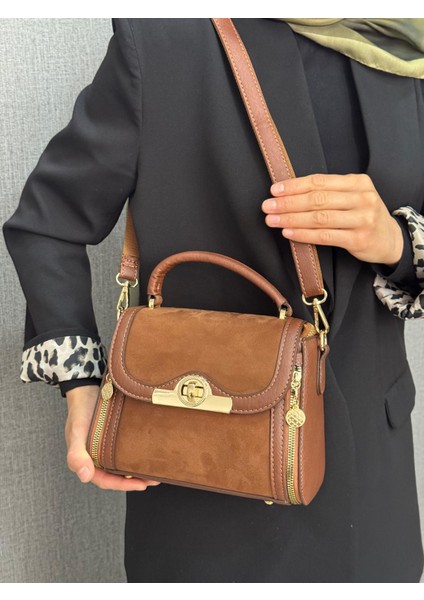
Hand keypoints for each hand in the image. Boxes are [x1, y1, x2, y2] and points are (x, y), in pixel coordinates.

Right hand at [64, 384, 160, 490]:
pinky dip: (135, 454)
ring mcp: (105, 447)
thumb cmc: (79, 410)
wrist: (85, 388)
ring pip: (122, 464)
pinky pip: (125, 450)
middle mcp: (96, 457)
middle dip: (134, 480)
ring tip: (154, 470)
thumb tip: (85, 476)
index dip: (123, 485)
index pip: (105, 480)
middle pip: (116, 475)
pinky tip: (146, 453)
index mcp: (86, 461)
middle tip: (154, 479)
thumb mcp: (77, 431)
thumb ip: (77, 454)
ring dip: (137, 469)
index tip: (142, 484)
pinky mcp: (113, 438)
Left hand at [261, 173, 403, 266]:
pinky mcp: (358, 239)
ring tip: (272, 220)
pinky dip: (303, 234)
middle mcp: (362, 198)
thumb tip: (290, 193)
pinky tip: (288, 232)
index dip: (295, 185)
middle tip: (267, 206)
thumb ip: (329, 192)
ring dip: (291, 219)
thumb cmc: (363, 215)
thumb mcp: (353, 196)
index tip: (274, 190)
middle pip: (318, 199)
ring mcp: (362, 219)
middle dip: (288, 203)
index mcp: (358, 182)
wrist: (390, 239)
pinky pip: (325, 236)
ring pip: (319, 218)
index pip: (320, 181)